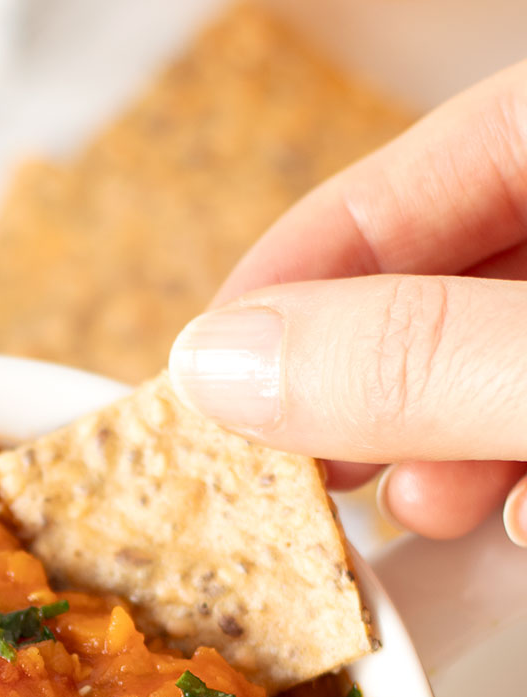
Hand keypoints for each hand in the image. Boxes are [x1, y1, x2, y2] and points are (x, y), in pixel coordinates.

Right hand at [167, 60, 526, 543]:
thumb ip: (416, 358)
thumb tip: (229, 364)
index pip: (428, 165)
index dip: (303, 262)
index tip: (210, 361)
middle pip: (456, 270)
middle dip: (369, 378)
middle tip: (304, 460)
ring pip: (501, 360)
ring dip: (443, 447)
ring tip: (424, 507)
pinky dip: (516, 477)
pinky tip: (514, 521)